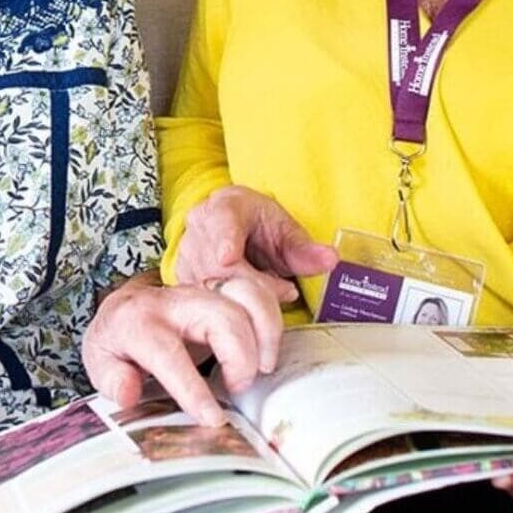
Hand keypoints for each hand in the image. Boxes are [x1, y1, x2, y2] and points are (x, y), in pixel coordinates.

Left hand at [83, 273, 284, 425]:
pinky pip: (256, 290)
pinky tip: (269, 343)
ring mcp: (201, 290)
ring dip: (264, 331)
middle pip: (220, 315)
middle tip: (238, 388)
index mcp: (139, 322)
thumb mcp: (99, 361)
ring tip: (262, 367)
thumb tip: (129, 392)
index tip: (212, 418)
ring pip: (245, 295)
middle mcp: (174, 301)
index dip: (192, 388)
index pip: (168, 353)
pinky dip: (271, 315)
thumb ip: (112, 379)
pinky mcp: (221, 290)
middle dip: (240, 356)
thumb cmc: (116, 341)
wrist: (124, 306)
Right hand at [175, 185, 337, 302]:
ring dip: (243, 298)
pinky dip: (228, 307)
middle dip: (254, 284)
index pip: (222, 222)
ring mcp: (186, 252)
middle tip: (285, 291)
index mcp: (225, 205)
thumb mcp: (286, 231)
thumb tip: (330, 259)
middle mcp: (199, 225)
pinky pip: (203, 300)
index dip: (225, 241)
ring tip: (269, 290)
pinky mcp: (182, 277)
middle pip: (219, 265)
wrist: (237, 229)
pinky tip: (245, 301)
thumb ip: (305, 249)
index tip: (228, 258)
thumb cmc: (260, 226)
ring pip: (210, 286)